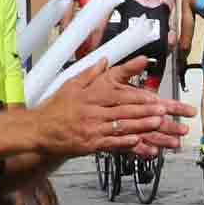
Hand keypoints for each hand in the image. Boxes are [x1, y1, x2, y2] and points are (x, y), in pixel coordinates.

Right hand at [34, 61, 176, 159]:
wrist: (39, 130)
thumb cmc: (56, 108)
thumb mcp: (71, 85)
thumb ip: (90, 74)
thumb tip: (104, 60)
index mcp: (91, 95)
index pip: (119, 94)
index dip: (138, 96)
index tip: (154, 97)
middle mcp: (93, 111)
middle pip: (124, 110)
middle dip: (146, 111)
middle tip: (164, 111)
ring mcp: (92, 128)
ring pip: (122, 126)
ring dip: (142, 125)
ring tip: (158, 124)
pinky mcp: (90, 144)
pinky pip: (111, 143)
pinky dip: (126, 142)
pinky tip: (139, 141)